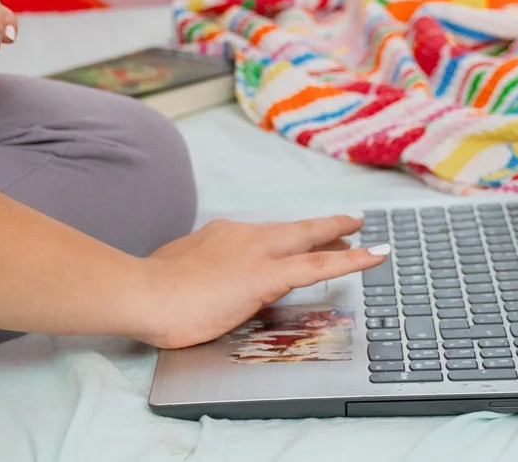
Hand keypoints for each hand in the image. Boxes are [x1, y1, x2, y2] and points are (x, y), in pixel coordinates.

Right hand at [122, 215, 391, 348]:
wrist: (144, 294)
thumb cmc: (151, 292)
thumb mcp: (177, 270)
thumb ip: (198, 270)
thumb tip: (202, 279)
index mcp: (221, 235)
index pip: (265, 236)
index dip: (289, 236)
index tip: (302, 236)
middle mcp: (243, 237)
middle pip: (294, 231)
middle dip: (324, 228)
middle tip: (350, 223)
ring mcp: (257, 253)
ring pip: (311, 242)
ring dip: (340, 239)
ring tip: (366, 238)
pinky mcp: (266, 275)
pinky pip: (318, 266)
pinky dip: (351, 259)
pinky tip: (373, 256)